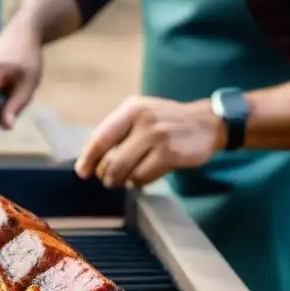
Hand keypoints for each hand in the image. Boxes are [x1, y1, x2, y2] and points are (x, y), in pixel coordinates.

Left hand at [75, 96, 227, 187]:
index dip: (88, 158)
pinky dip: (138, 182)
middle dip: (106, 175)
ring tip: (126, 179)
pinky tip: (142, 177)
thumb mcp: (141, 114)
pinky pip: (143, 177)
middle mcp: (144, 120)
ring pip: (125, 171)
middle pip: (111, 160)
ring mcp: (158, 136)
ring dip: (122, 180)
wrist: (207, 123)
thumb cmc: (166, 122)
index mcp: (131, 108)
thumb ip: (117, 131)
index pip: (101, 137)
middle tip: (109, 180)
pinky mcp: (171, 154)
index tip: (82, 172)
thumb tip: (90, 159)